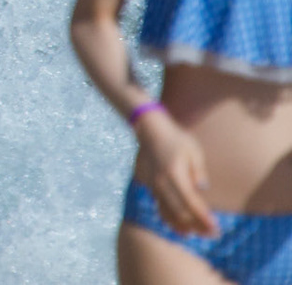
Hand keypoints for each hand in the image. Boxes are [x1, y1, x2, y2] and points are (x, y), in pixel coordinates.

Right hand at [132, 109, 218, 237]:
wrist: (150, 131)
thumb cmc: (176, 140)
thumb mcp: (193, 151)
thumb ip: (198, 170)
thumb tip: (203, 188)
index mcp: (174, 174)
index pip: (191, 203)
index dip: (203, 218)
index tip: (215, 229)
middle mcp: (161, 183)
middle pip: (179, 213)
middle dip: (197, 226)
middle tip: (212, 234)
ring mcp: (153, 186)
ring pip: (167, 213)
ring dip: (183, 226)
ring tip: (198, 233)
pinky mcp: (149, 187)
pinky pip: (160, 208)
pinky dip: (171, 219)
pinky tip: (181, 226)